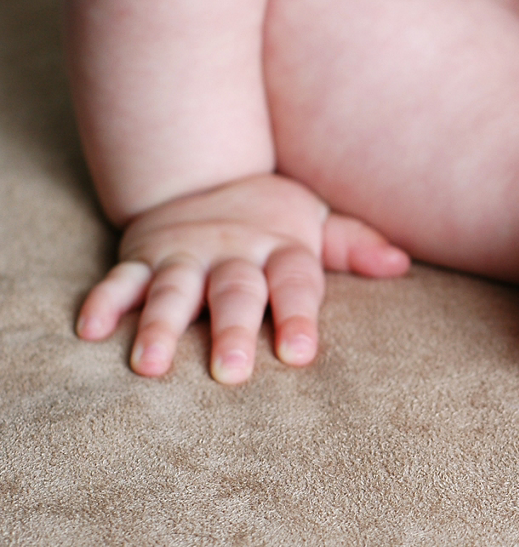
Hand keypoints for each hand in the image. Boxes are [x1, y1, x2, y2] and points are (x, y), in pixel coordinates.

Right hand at [76, 174, 409, 381]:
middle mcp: (232, 253)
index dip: (298, 317)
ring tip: (150, 367)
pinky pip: (120, 280)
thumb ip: (354, 246)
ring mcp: (184, 255)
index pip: (296, 284)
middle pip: (235, 292)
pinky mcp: (142, 257)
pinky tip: (89, 332)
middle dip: (232, 330)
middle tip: (231, 374)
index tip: (299, 355)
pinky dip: (104, 303)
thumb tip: (401, 263)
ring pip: (173, 292)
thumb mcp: (317, 224)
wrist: (202, 172)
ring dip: (159, 327)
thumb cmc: (272, 219)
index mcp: (281, 249)